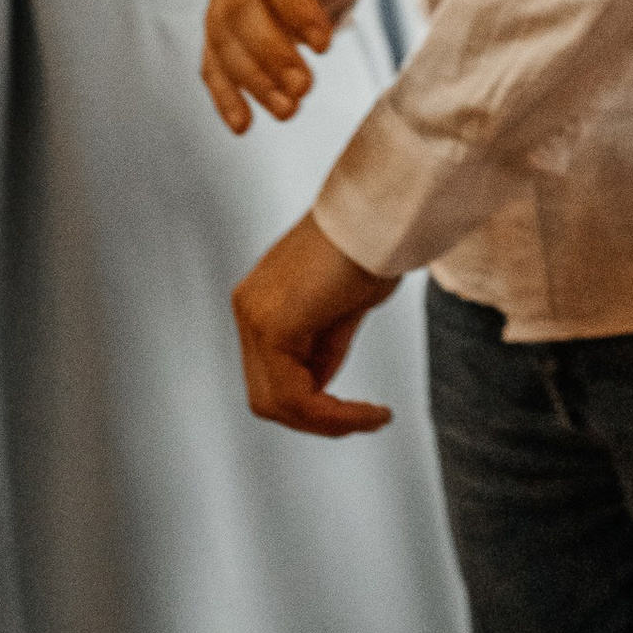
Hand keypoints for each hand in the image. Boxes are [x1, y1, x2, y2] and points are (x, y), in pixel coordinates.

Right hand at [202, 0, 386, 134]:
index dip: (296, 8)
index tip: (325, 45)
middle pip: (241, 10)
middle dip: (271, 53)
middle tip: (305, 88)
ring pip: (223, 41)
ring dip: (252, 80)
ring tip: (288, 111)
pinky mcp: (220, 30)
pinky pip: (212, 63)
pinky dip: (224, 95)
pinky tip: (243, 125)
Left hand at [232, 212, 399, 436]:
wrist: (383, 211)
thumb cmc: (374, 244)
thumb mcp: (345, 307)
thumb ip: (323, 344)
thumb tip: (319, 383)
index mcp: (261, 300)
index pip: (274, 374)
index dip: (315, 403)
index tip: (361, 411)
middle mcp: (249, 308)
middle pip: (269, 395)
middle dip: (318, 418)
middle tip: (363, 420)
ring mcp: (254, 316)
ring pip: (277, 401)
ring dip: (327, 421)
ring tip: (370, 417)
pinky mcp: (271, 325)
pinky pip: (295, 394)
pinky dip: (331, 414)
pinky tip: (366, 411)